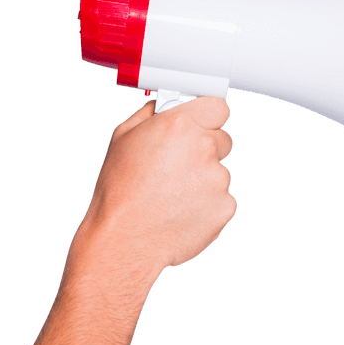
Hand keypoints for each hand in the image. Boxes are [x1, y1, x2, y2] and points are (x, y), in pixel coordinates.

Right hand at [81, 96, 235, 271]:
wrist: (125, 239)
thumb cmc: (118, 191)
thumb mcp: (121, 139)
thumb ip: (150, 114)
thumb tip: (164, 105)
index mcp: (179, 125)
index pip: (217, 107)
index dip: (207, 116)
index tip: (200, 124)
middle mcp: (203, 147)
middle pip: (221, 139)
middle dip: (203, 149)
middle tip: (176, 166)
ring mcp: (218, 179)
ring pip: (218, 172)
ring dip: (201, 180)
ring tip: (170, 196)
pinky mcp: (225, 206)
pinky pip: (220, 199)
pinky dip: (204, 205)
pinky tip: (178, 212)